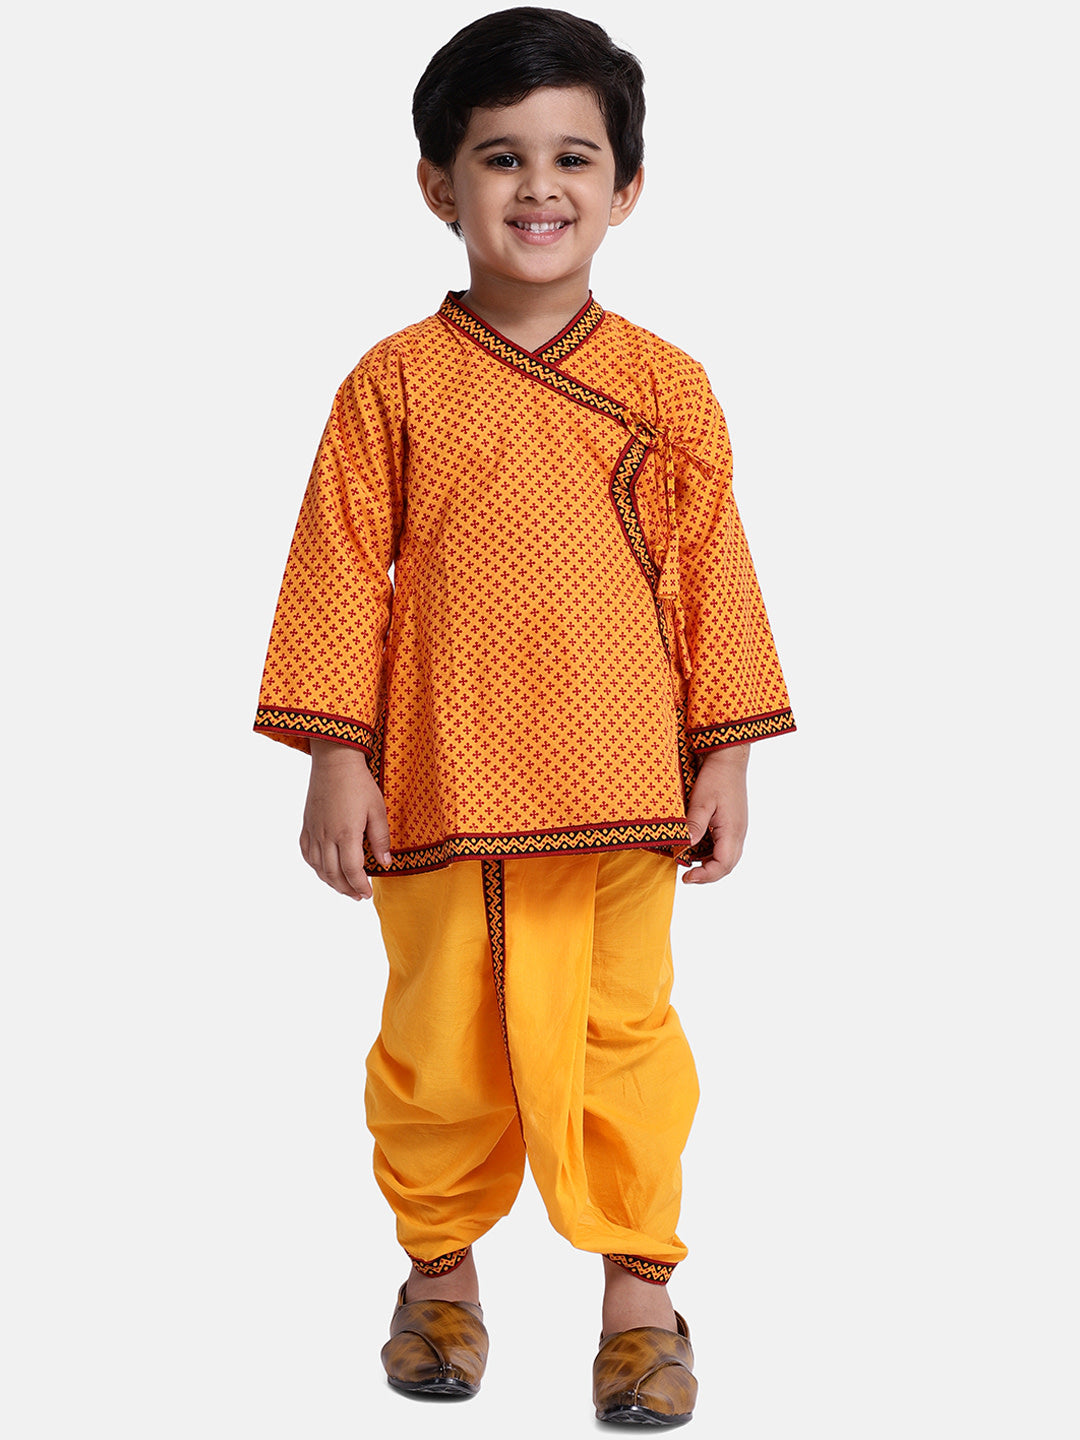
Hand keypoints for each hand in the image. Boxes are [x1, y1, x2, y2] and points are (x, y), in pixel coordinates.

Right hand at [299, 739, 391, 899]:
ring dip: (331, 882)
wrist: (334, 761)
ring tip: (344, 887)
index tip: (367, 894)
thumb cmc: (359, 783)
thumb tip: (385, 863)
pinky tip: (324, 869)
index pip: (352, 871)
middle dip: (346, 889)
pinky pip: (307, 853)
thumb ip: (380, 839)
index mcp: (346, 833)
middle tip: (358, 895)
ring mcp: (314, 831)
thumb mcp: (378, 810)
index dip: (360, 886)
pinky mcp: (307, 824)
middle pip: (333, 874)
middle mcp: (326, 836)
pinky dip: (315, 866)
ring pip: (318, 867)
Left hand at [682, 746, 749, 884]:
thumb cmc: (716, 777)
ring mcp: (737, 829)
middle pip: (727, 865)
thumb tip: (687, 848)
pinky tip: (698, 849)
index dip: (705, 876)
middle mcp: (738, 833)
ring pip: (727, 857)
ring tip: (690, 864)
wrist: (728, 759)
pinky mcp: (733, 823)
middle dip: (708, 875)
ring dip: (710, 865)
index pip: (722, 865)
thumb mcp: (701, 801)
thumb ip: (695, 825)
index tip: (686, 877)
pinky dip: (712, 853)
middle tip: (687, 876)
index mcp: (732, 830)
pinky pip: (725, 846)